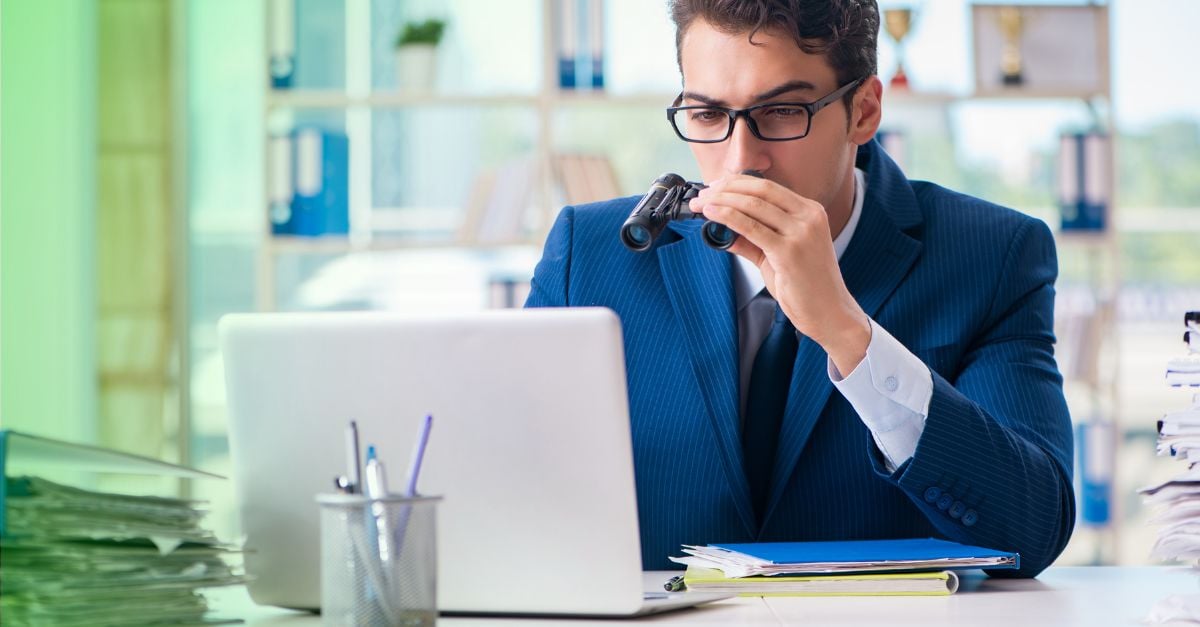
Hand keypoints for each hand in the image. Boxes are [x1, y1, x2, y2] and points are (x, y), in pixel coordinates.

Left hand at [690, 174, 870, 374]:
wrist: (829, 312)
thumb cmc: (806, 285)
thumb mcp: (777, 255)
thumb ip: (752, 240)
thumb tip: (723, 229)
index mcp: (810, 211)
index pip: (768, 187)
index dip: (737, 183)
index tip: (715, 186)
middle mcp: (808, 217)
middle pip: (760, 190)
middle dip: (726, 188)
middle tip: (702, 194)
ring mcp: (801, 233)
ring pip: (753, 206)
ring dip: (722, 201)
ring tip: (700, 205)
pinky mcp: (789, 252)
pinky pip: (752, 228)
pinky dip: (728, 217)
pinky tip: (712, 215)